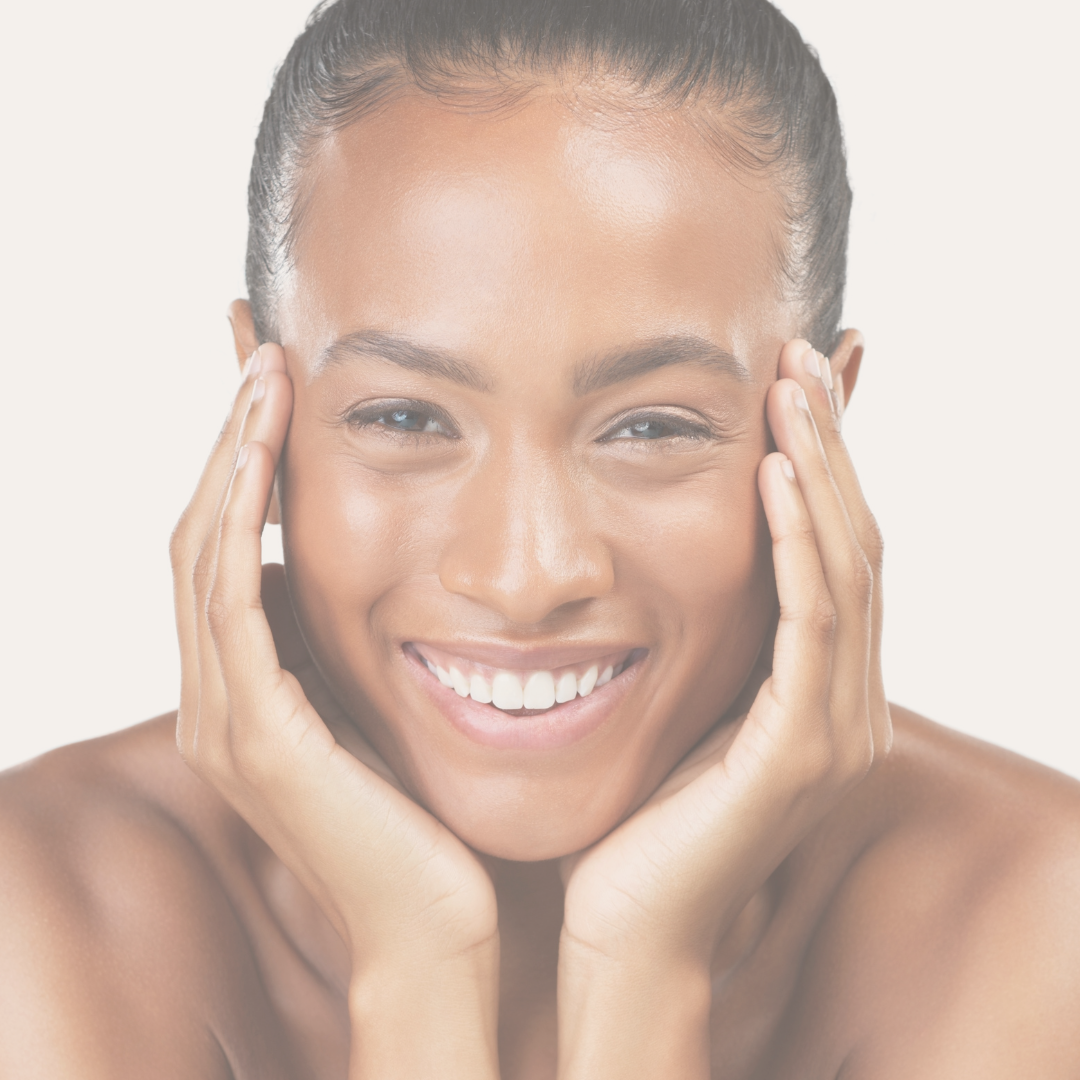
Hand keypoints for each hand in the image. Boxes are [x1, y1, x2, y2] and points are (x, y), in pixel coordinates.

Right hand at [169, 345, 498, 1078]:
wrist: (445, 922)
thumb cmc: (435, 810)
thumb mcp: (392, 695)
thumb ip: (368, 636)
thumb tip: (406, 557)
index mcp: (247, 687)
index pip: (226, 545)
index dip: (241, 457)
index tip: (269, 376)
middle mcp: (217, 696)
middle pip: (200, 532)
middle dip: (227, 436)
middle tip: (255, 345)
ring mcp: (224, 717)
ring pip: (202, 551)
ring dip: (229, 455)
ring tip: (264, 373)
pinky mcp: (253, 733)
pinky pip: (229, 598)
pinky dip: (240, 514)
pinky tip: (264, 446)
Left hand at [556, 336, 888, 1078]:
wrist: (624, 924)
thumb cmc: (636, 809)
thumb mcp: (675, 691)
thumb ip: (698, 626)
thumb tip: (670, 547)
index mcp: (818, 684)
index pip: (836, 546)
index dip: (823, 459)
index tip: (791, 377)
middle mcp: (845, 700)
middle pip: (856, 541)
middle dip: (830, 443)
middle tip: (802, 354)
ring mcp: (833, 728)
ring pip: (847, 569)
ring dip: (822, 471)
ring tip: (792, 388)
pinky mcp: (800, 753)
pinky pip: (811, 628)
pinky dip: (800, 546)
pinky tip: (775, 475)